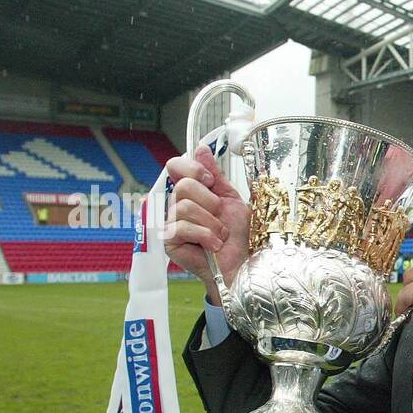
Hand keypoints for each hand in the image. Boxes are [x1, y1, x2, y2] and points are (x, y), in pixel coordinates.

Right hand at [163, 145, 250, 304]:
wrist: (243, 263)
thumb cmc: (239, 236)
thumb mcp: (231, 200)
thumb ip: (216, 176)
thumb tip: (201, 148)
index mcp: (192, 192)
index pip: (176, 166)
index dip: (193, 169)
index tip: (210, 181)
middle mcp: (177, 204)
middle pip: (183, 186)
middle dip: (210, 202)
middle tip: (220, 217)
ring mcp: (171, 223)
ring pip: (184, 207)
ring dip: (211, 223)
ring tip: (220, 235)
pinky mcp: (169, 241)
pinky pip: (182, 227)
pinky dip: (205, 235)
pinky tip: (213, 245)